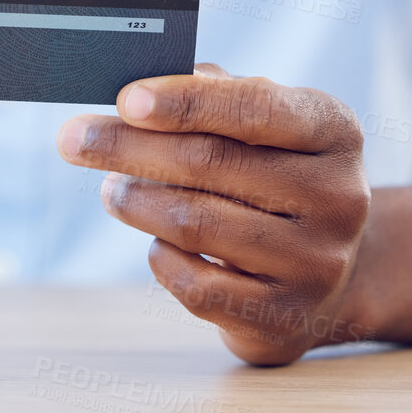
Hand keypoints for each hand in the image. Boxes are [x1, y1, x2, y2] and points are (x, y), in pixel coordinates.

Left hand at [57, 64, 371, 364]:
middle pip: (210, 163)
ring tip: (110, 190)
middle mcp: (338, 197)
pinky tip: (155, 241)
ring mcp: (317, 262)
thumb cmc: (275, 178)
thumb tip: (138, 94)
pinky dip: (160, 256)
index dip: (185, 101)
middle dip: (128, 147)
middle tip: (73, 139)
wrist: (328, 272)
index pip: (253, 107)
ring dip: (135, 201)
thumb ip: (214, 97)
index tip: (125, 98)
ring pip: (195, 223)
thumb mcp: (266, 127)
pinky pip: (196, 284)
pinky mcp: (284, 317)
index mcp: (335, 132)